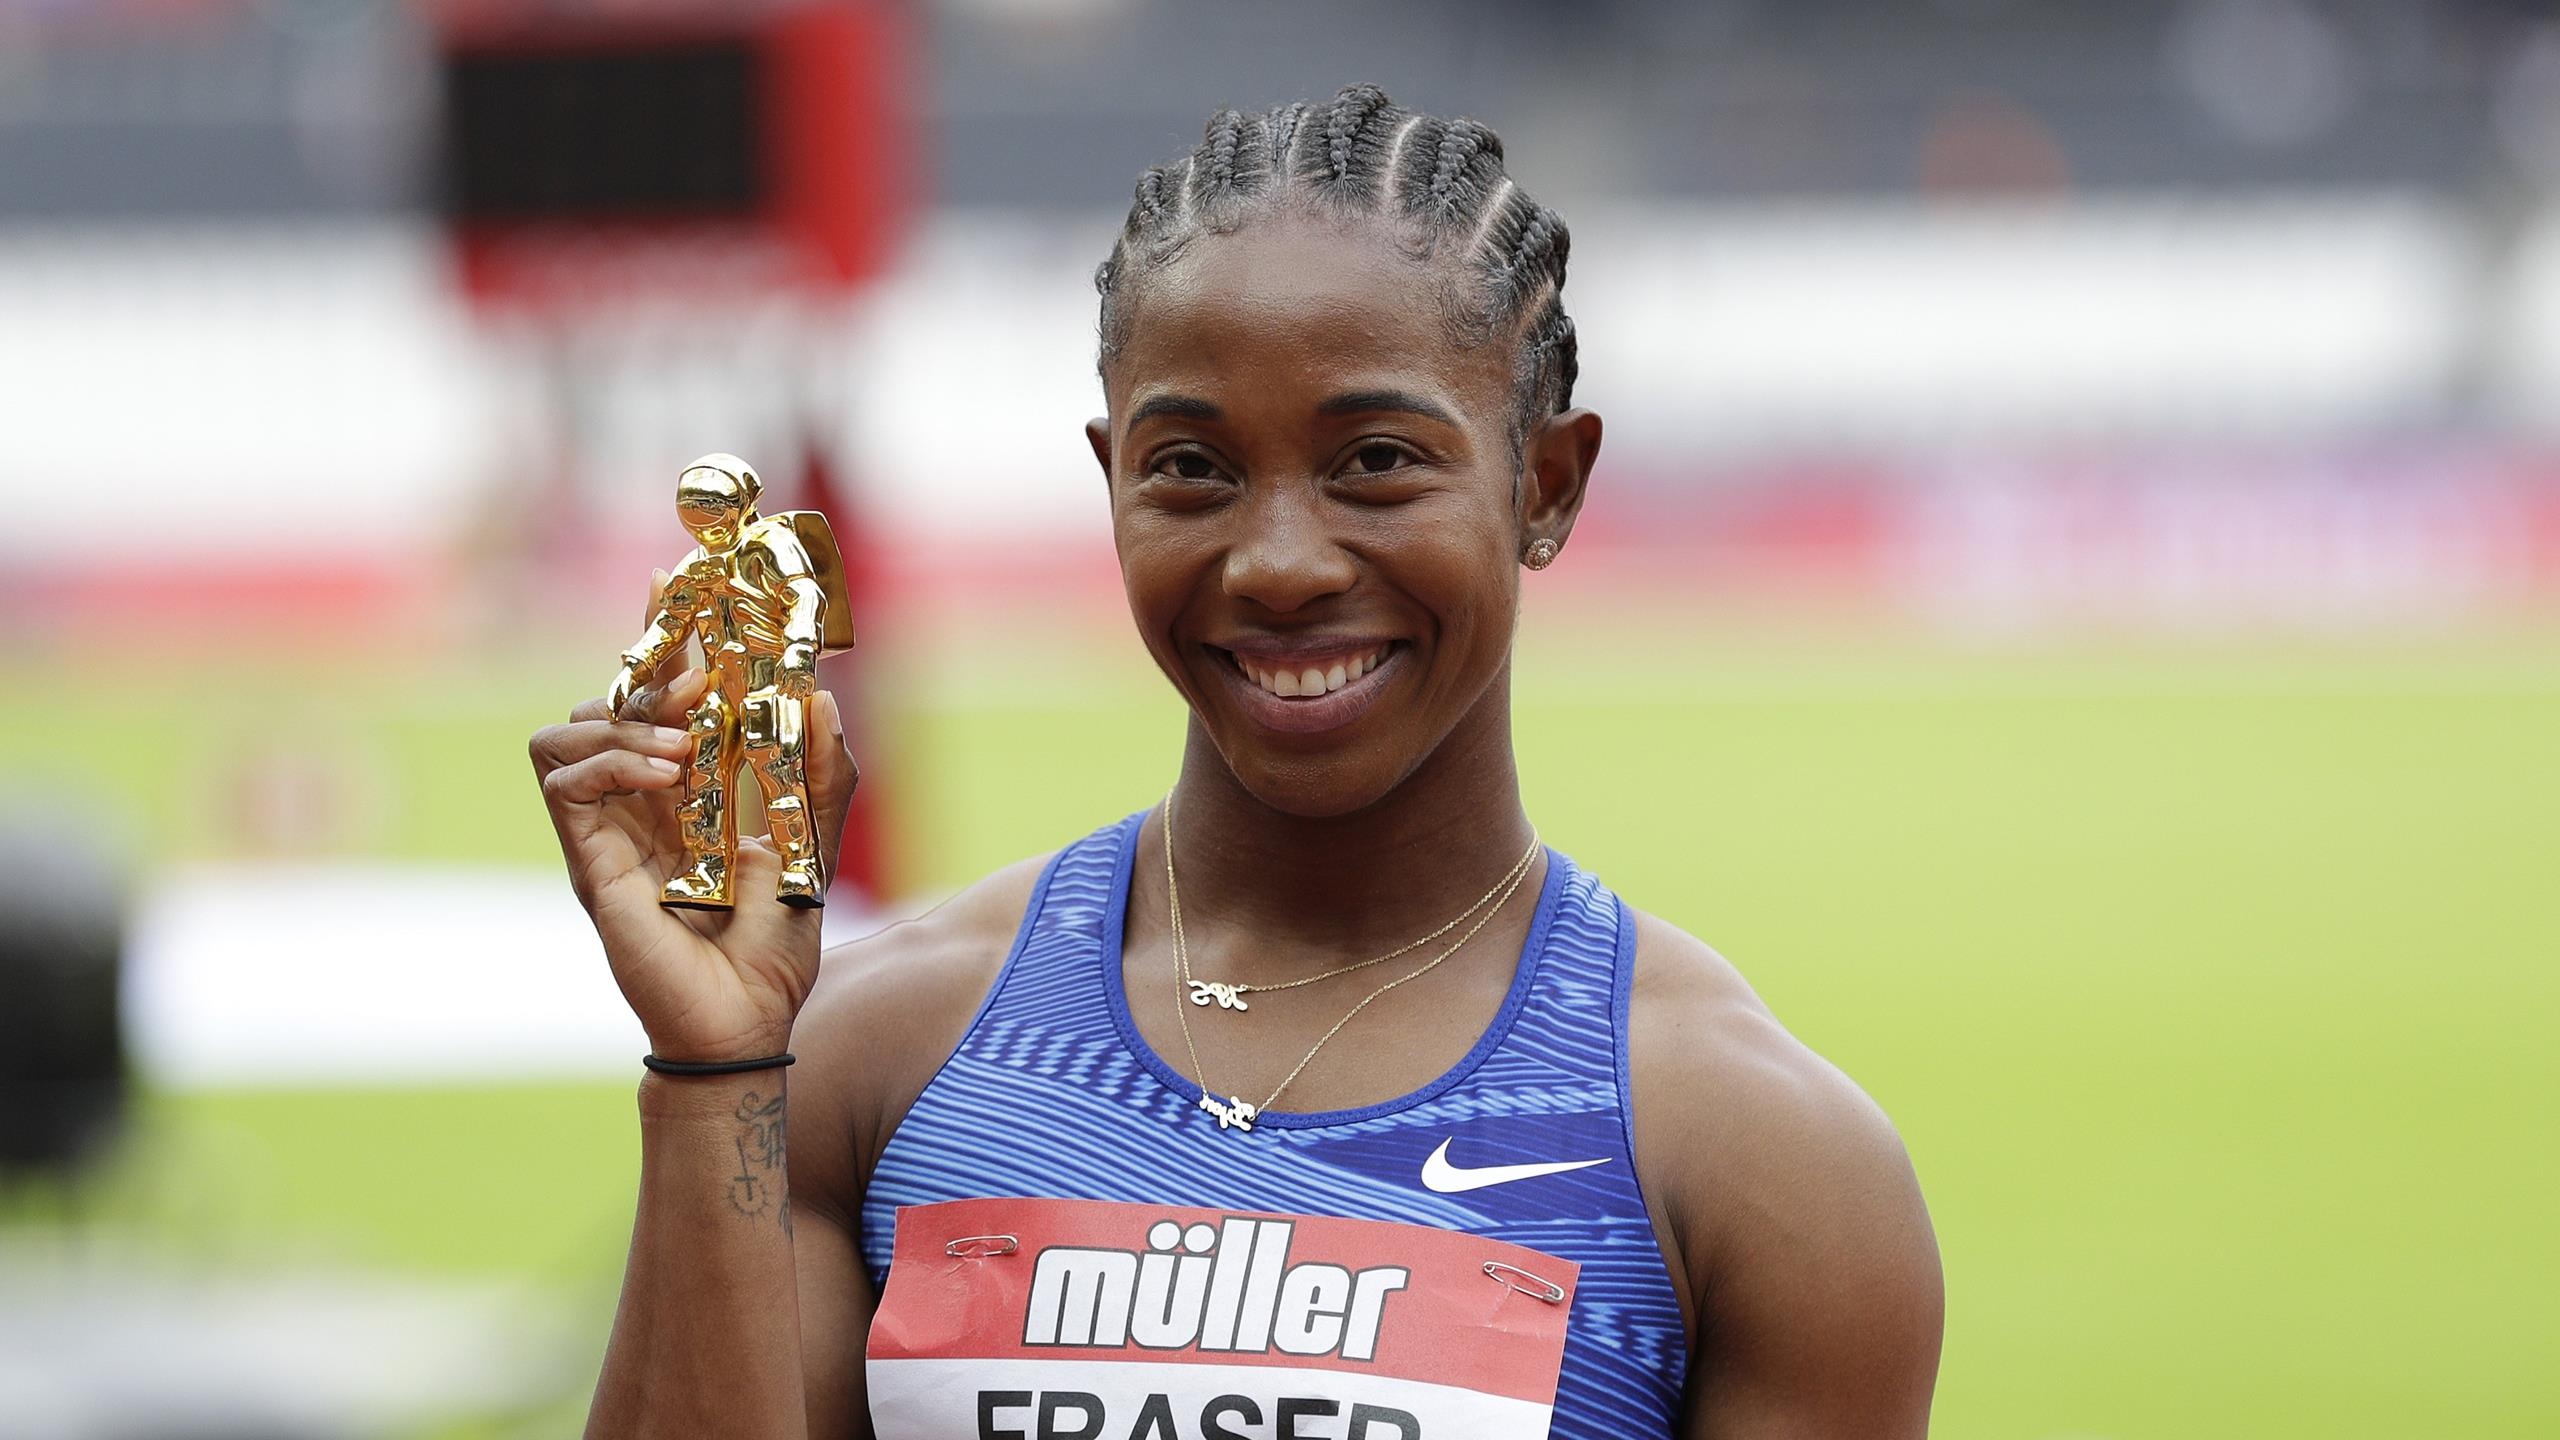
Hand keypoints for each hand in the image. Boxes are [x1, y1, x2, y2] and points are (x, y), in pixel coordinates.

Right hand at [529, 578, 859, 1064]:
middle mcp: (639, 801)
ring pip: (567, 730)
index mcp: (687, 789)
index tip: (673, 580)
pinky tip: (663, 775)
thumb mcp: (817, 848)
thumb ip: (824, 776)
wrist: (746, 1021)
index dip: (661, 634)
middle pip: (609, 697)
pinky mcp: (588, 860)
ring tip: (685, 743)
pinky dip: (607, 761)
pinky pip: (561, 779)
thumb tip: (822, 697)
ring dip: (624, 719)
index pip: (658, 693)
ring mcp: (607, 829)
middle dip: (649, 668)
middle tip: (701, 681)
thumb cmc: (774, 948)